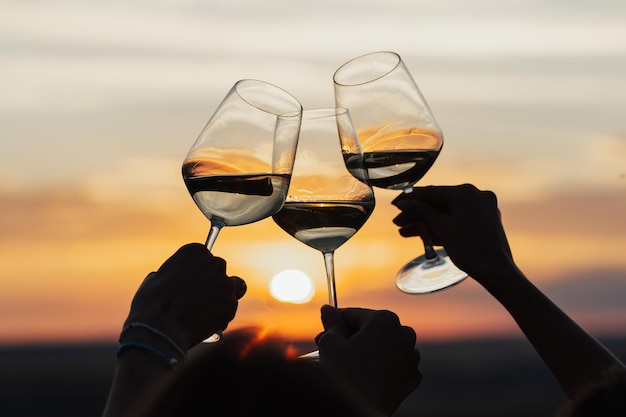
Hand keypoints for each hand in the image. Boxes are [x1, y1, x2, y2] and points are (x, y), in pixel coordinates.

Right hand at [123, 243, 246, 351]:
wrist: (160, 328)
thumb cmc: (152, 303)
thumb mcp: (155, 279)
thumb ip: (172, 274)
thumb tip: (173, 280)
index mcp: (195, 251)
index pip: (202, 257)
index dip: (196, 270)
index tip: (190, 281)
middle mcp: (214, 263)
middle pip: (218, 269)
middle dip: (211, 281)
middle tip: (199, 297)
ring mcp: (225, 284)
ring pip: (233, 286)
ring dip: (224, 295)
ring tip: (209, 309)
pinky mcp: (231, 304)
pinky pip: (230, 308)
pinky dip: (221, 315)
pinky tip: (206, 323)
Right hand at [317, 306, 421, 415]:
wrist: (359, 412)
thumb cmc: (344, 376)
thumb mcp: (331, 342)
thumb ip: (332, 322)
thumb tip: (328, 309)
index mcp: (385, 320)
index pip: (356, 314)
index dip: (337, 321)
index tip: (326, 327)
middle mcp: (404, 334)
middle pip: (372, 329)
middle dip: (352, 336)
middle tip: (331, 346)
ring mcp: (411, 357)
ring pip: (384, 346)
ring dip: (367, 350)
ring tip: (347, 362)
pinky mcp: (412, 377)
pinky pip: (394, 364)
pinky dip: (381, 366)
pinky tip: (364, 374)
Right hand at [392, 184, 514, 284]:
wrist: (495, 270)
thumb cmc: (469, 248)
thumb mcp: (441, 228)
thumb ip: (421, 212)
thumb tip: (404, 203)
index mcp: (465, 192)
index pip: (431, 192)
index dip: (410, 199)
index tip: (396, 204)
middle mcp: (476, 195)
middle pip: (439, 203)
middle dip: (417, 215)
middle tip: (398, 222)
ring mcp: (483, 208)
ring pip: (448, 212)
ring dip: (427, 222)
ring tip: (406, 232)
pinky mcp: (486, 221)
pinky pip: (459, 219)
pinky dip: (444, 226)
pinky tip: (426, 236)